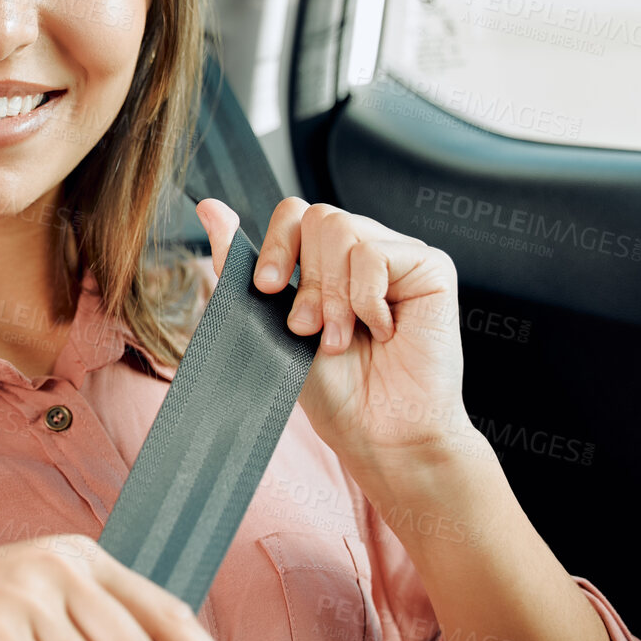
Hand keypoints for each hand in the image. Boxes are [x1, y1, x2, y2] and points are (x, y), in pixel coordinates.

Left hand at [195, 197, 471, 496]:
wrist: (378, 432)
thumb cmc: (332, 388)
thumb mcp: (270, 321)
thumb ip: (240, 264)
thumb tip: (209, 207)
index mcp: (327, 260)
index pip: (295, 212)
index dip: (276, 245)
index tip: (266, 288)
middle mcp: (364, 250)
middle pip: (318, 217)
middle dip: (305, 281)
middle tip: (310, 329)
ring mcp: (399, 256)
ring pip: (343, 229)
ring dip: (332, 295)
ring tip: (342, 339)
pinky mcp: (432, 269)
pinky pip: (376, 254)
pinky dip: (366, 300)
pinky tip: (382, 332)